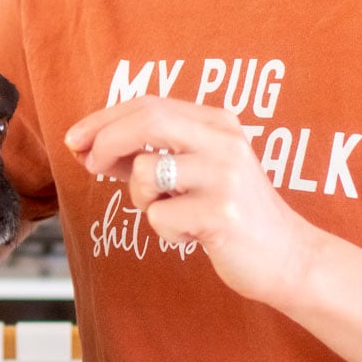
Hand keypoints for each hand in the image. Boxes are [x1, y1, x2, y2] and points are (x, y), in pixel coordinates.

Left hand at [64, 96, 318, 308]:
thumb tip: (89, 147)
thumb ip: (148, 155)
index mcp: (218, 123)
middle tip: (88, 165)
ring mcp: (225, 176)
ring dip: (140, 198)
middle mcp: (224, 141)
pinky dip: (164, 230)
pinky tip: (192, 234)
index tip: (75, 138)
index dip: (104, 119)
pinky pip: (159, 217)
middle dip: (105, 140)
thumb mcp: (194, 172)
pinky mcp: (221, 213)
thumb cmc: (230, 213)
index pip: (149, 104)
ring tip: (168, 210)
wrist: (286, 256)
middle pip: (147, 121)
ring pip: (146, 172)